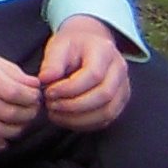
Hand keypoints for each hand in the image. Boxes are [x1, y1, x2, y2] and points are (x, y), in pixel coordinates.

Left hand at [35, 15, 132, 131]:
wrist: (90, 44)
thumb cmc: (72, 45)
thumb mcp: (59, 45)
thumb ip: (52, 62)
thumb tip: (44, 79)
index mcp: (105, 51)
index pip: (93, 75)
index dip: (70, 88)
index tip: (49, 92)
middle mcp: (119, 70)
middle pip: (104, 95)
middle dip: (74, 105)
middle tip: (50, 105)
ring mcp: (123, 88)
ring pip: (107, 112)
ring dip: (79, 118)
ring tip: (55, 114)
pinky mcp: (120, 103)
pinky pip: (106, 120)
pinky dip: (85, 124)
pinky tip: (65, 119)